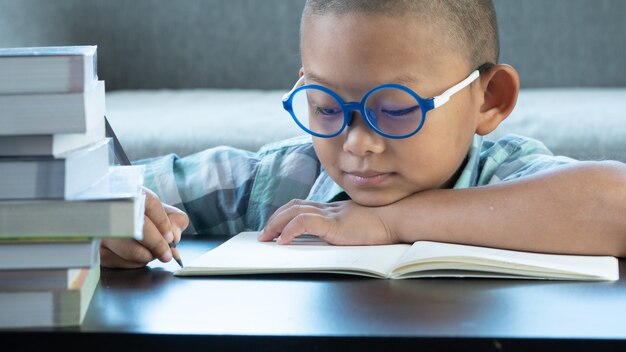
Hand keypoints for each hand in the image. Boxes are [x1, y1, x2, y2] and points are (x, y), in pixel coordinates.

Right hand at [100, 187, 189, 267]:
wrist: (120, 225)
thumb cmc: (146, 219)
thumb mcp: (165, 213)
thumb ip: (176, 221)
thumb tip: (175, 236)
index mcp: (133, 192)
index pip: (149, 203)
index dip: (162, 222)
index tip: (171, 238)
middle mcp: (113, 208)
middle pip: (138, 228)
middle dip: (157, 244)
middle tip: (167, 254)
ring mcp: (103, 229)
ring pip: (131, 249)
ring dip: (147, 255)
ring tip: (150, 251)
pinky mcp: (98, 249)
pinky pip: (122, 262)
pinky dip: (135, 263)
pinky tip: (137, 255)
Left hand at [258, 199, 398, 244]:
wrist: (398, 219)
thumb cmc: (384, 226)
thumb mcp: (358, 227)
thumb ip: (345, 229)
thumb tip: (337, 237)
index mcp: (334, 210)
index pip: (303, 205)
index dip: (286, 214)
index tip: (275, 227)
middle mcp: (329, 209)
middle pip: (294, 206)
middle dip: (275, 219)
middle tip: (264, 234)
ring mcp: (331, 215)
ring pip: (294, 212)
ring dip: (276, 225)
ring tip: (267, 238)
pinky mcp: (334, 224)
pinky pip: (304, 223)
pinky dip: (289, 230)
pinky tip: (283, 241)